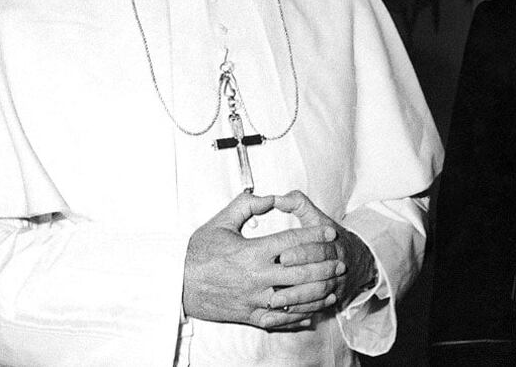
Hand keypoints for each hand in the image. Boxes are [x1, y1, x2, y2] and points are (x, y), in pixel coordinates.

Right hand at [182, 192, 343, 328]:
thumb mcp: (220, 222)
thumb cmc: (197, 254)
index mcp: (252, 253)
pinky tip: (311, 311)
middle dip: (324, 266)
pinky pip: (280, 319)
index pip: (292, 242)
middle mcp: (256, 278)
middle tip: (339, 261)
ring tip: (332, 286)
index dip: (315, 236)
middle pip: (301, 272)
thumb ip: (247, 205)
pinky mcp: (249, 316)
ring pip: (295, 298)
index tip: (330, 232)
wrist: (176, 286)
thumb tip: (269, 197)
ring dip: (317, 292)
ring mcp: (254, 299)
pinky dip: (298, 316)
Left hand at [273, 190, 377, 309]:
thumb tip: (278, 198)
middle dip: (295, 280)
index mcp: (332, 243)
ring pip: (317, 295)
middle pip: (317, 274)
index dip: (301, 253)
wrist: (358, 261)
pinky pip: (316, 309)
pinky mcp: (331, 300)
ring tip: (273, 303)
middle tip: (272, 284)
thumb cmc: (330, 237)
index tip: (281, 256)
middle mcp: (335, 265)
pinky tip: (282, 314)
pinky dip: (299, 314)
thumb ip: (298, 204)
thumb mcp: (318, 217)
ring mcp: (335, 284)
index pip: (318, 249)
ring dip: (295, 300)